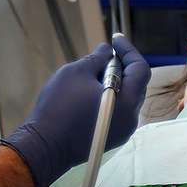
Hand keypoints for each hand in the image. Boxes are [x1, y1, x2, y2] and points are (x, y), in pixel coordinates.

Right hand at [3, 36, 150, 186]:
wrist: (45, 147)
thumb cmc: (60, 107)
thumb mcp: (77, 73)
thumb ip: (97, 59)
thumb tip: (107, 51)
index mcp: (128, 102)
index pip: (140, 69)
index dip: (128, 50)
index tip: (114, 39)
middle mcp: (131, 119)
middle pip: (135, 85)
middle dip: (123, 66)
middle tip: (105, 54)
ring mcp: (122, 132)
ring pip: (126, 99)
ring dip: (116, 82)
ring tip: (95, 72)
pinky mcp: (111, 139)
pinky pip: (117, 112)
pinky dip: (110, 98)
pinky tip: (92, 92)